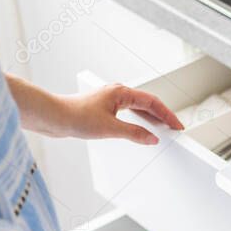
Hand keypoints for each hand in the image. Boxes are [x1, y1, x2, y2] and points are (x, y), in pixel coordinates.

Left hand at [57, 83, 183, 143]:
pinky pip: (128, 113)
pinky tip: (139, 130)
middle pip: (147, 103)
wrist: (53, 116)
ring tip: (161, 129)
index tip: (177, 125)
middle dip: (162, 116)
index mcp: (121, 92)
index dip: (167, 115)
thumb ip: (134, 134)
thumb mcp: (110, 129)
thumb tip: (151, 138)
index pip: (152, 102)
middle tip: (173, 128)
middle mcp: (117, 93)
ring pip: (137, 108)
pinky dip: (138, 121)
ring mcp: (110, 100)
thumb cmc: (75, 116)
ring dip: (150, 118)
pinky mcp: (103, 109)